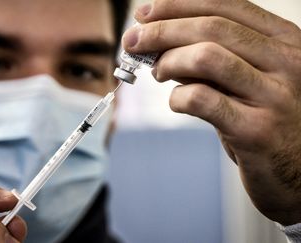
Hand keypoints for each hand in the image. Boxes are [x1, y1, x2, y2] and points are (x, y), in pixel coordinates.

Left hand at [123, 0, 300, 224]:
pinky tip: (177, 102)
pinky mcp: (257, 131)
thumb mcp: (250, 80)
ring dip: (169, 61)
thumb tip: (161, 41)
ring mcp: (275, 96)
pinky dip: (178, 97)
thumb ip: (216, 59)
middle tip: (133, 40)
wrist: (299, 173)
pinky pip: (202, 100)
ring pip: (206, 57)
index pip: (226, 7)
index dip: (179, 5)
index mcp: (285, 41)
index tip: (145, 12)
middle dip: (162, 30)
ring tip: (158, 73)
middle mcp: (287, 62)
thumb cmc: (268, 121)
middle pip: (211, 28)